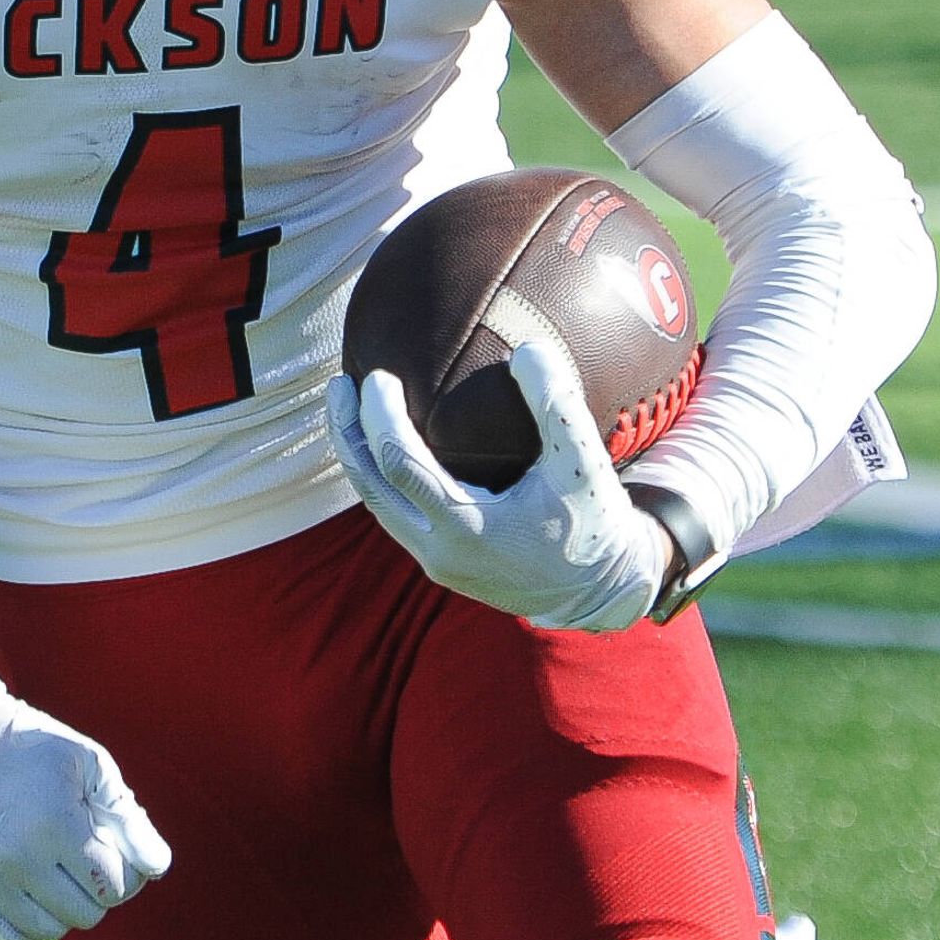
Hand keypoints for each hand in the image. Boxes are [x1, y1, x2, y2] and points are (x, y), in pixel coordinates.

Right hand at [0, 653, 169, 939]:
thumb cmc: (35, 749)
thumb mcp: (90, 766)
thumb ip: (128, 819)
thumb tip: (156, 868)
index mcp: (54, 824)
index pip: (112, 886)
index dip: (124, 873)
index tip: (111, 849)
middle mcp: (16, 858)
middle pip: (85, 914)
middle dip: (95, 890)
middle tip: (83, 858)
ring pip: (49, 931)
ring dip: (62, 908)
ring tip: (56, 872)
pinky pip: (8, 936)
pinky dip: (27, 925)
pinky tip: (32, 895)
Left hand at [325, 340, 670, 633]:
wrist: (601, 592)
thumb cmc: (594, 523)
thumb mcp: (583, 462)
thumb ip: (557, 404)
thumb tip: (526, 348)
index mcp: (466, 529)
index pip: (399, 465)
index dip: (379, 419)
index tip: (377, 376)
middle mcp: (439, 552)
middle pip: (371, 487)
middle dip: (348, 433)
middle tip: (339, 384)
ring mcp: (436, 563)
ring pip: (378, 505)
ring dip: (359, 456)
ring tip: (347, 408)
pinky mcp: (441, 565)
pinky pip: (395, 515)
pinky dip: (381, 476)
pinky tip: (382, 443)